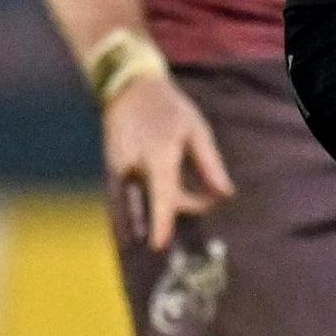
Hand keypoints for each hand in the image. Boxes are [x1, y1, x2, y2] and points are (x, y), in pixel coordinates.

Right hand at [104, 70, 232, 252]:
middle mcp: (133, 167)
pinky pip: (121, 199)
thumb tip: (225, 195)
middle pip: (148, 206)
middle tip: (198, 203)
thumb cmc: (169, 109)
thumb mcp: (196, 131)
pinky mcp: (110, 172)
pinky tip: (139, 220)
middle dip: (167, 217)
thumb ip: (210, 165)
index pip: (161, 196)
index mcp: (158, 156)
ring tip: (158, 225)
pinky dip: (131, 211)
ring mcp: (118, 171)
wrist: (130, 90)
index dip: (161, 222)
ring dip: (146, 218)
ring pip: (131, 206)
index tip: (159, 245)